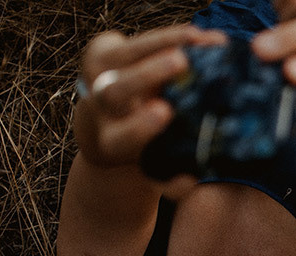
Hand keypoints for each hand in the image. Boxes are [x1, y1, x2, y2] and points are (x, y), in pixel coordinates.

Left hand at [73, 25, 224, 170]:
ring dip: (161, 43)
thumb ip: (172, 180)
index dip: (141, 125)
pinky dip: (168, 35)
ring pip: (124, 55)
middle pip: (115, 90)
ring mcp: (98, 75)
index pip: (122, 136)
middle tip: (180, 61)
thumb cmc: (141, 149)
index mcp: (111, 141)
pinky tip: (197, 35)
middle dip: (147, 74)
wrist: (103, 123)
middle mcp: (101, 108)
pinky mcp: (103, 51)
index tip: (165, 112)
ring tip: (196, 39)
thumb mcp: (153, 169)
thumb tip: (191, 180)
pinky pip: (135, 40)